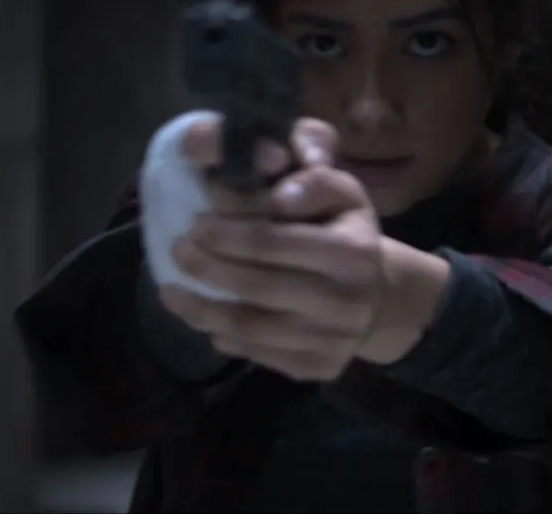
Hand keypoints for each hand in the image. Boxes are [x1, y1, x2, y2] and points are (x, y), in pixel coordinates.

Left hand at [158, 117, 389, 381]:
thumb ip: (312, 183)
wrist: (381, 298)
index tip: (196, 223)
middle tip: (177, 252)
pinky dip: (224, 337)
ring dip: (201, 310)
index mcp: (351, 251)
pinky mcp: (320, 368)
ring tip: (171, 292)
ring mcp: (333, 340)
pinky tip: (207, 321)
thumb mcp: (343, 196)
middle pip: (254, 286)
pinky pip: (258, 354)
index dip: (224, 233)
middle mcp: (346, 300)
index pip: (269, 242)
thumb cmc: (349, 235)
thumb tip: (277, 197)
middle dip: (205, 268)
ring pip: (250, 327)